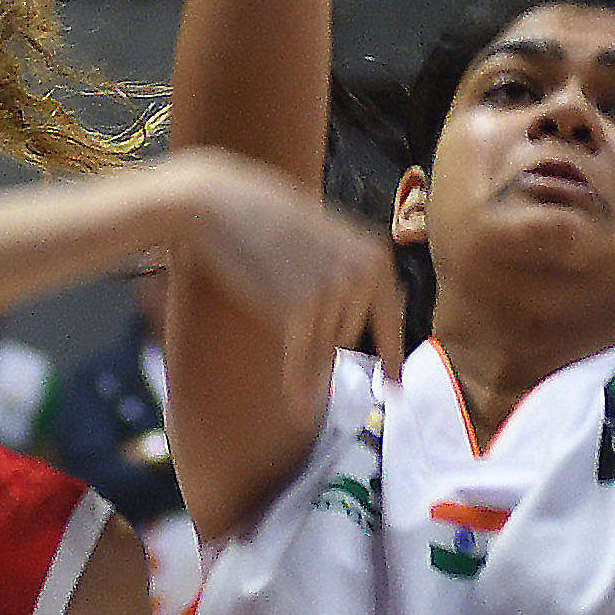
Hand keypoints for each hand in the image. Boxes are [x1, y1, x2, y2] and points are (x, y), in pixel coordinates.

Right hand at [170, 150, 406, 386]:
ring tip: (269, 290)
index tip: (396, 386)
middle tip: (281, 288)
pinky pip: (305, 359)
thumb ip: (345, 274)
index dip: (392, 354)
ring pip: (323, 347)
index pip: (389, 316)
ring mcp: (337, 292)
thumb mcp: (320, 240)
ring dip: (299, 344)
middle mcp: (366, 273)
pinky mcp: (303, 309)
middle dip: (318, 331)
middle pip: (346, 334)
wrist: (218, 203)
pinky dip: (300, 386)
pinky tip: (298, 410)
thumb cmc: (261, 219)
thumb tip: (350, 329)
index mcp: (375, 253)